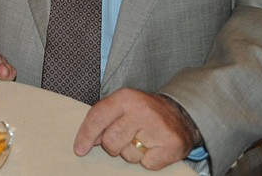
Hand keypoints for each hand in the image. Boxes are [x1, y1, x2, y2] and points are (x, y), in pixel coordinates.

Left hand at [73, 88, 200, 170]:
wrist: (181, 115)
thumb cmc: (144, 112)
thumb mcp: (123, 105)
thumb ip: (104, 118)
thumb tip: (87, 140)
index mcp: (126, 97)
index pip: (98, 117)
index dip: (86, 135)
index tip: (79, 149)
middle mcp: (141, 110)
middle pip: (110, 141)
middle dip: (112, 146)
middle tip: (123, 139)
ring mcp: (157, 128)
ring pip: (128, 155)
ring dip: (131, 153)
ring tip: (141, 141)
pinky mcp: (170, 146)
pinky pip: (146, 164)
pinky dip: (147, 160)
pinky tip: (153, 148)